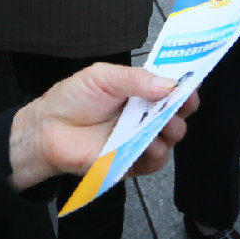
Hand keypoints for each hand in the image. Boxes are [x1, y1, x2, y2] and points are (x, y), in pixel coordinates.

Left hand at [7, 63, 197, 189]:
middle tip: (179, 105)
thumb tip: (170, 84)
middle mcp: (143, 114)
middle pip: (177, 113)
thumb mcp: (103, 77)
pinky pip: (154, 162)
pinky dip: (157, 154)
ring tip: (163, 125)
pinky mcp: (131, 161)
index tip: (192, 85)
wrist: (47, 129)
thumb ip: (136, 78)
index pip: (171, 89)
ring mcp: (138, 138)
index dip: (185, 86)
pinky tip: (151, 146)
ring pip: (170, 138)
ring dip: (172, 131)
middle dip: (183, 109)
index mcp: (139, 91)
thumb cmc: (72, 99)